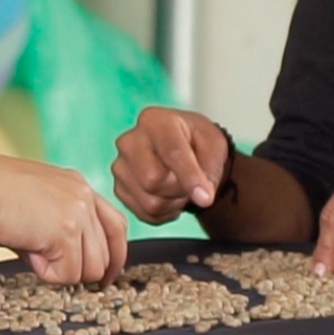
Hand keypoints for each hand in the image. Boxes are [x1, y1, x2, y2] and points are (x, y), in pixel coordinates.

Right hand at [0, 151, 128, 285]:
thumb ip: (60, 226)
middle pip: (105, 255)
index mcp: (79, 186)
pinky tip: (27, 250)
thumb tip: (69, 265)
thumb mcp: (37, 203)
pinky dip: (46, 273)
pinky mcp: (66, 231)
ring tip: (31, 248)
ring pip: (90, 269)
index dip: (113, 256)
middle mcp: (84, 196)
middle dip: (79, 271)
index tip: (103, 276)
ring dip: (60, 271)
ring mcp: (78, 212)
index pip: (116, 226)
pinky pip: (68, 274)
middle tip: (46, 263)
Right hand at [111, 106, 230, 223]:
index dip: (190, 177)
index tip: (206, 198)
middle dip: (180, 189)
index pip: (170, 151)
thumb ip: (209, 170)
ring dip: (174, 203)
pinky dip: (164, 212)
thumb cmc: (197, 143)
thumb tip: (202, 198)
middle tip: (193, 182)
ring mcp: (120, 165)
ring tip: (180, 188)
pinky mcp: (119, 188)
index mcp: (154, 121)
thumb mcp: (214, 146)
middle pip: (153, 179)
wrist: (183, 149)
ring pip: (150, 201)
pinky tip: (169, 196)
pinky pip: (144, 213)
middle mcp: (130, 140)